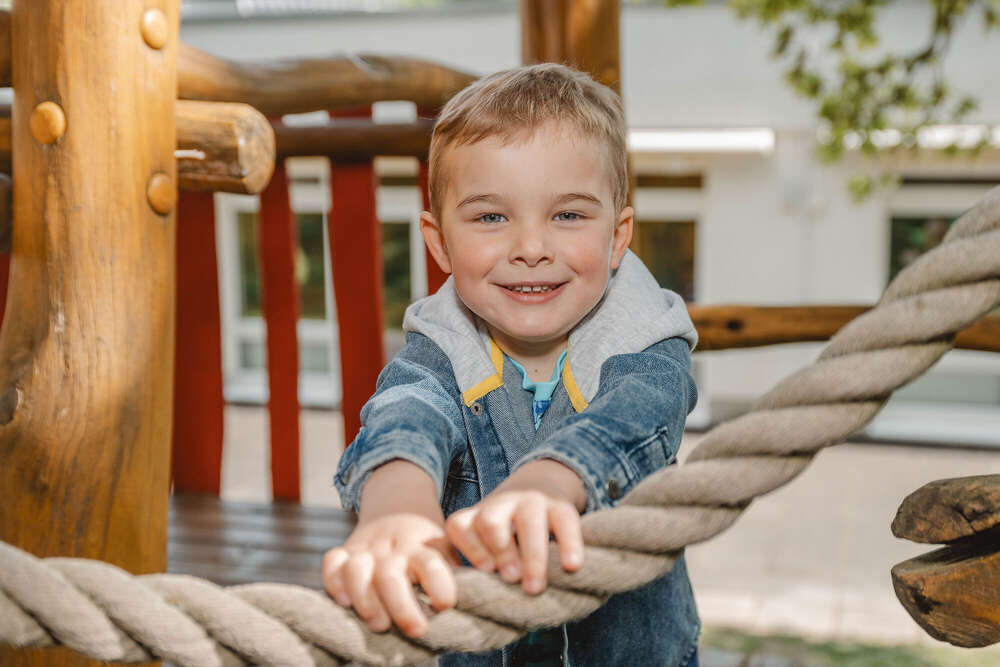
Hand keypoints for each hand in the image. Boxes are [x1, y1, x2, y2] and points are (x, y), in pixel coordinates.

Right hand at [322, 512, 458, 636]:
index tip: (445, 606)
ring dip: (365, 600)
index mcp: (423, 547)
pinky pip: (332, 562)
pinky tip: (344, 601)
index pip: (432, 565)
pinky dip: (333, 582)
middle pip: (391, 575)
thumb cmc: (428, 542)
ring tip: (379, 623)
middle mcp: (393, 548)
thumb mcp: (446, 549)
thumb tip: (473, 605)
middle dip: (401, 607)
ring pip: (357, 570)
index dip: (441, 588)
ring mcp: (367, 549)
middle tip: (415, 630)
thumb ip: (453, 575)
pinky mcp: (346, 550)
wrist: (399, 505)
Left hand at [445, 459, 584, 594]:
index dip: (472, 550)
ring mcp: (531, 500)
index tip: (487, 572)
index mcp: (477, 514)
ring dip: (532, 558)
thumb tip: (477, 600)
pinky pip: (565, 522)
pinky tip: (571, 566)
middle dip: (500, 553)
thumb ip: (482, 563)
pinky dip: (569, 545)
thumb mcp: (487, 538)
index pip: (460, 526)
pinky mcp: (560, 504)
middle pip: (491, 522)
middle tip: (511, 580)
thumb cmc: (508, 529)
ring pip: (529, 524)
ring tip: (534, 587)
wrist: (540, 484)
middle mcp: (501, 503)